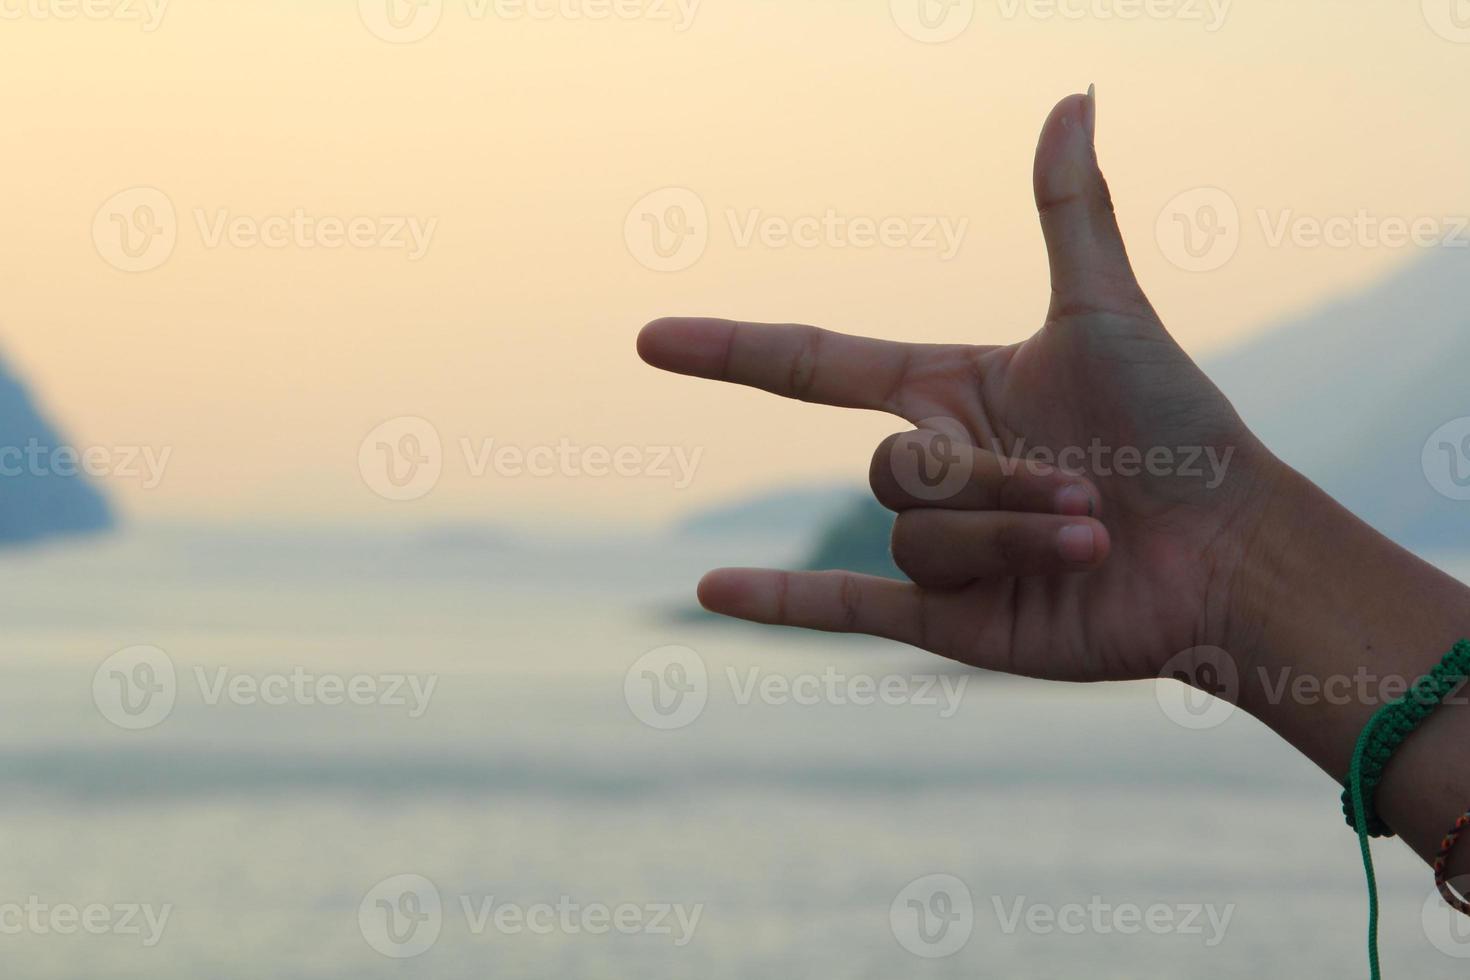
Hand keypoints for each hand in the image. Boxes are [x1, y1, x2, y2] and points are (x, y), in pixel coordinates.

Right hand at [637, 90, 1286, 683]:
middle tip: (1088, 495)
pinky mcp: (949, 619)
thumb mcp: (1109, 316)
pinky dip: (781, 604)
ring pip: (914, 537)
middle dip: (992, 482)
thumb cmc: (1180, 432)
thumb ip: (1070, 213)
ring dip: (1006, 537)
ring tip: (1092, 540)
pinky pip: (848, 610)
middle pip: (892, 469)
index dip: (731, 351)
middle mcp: (931, 470)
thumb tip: (1071, 94)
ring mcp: (937, 550)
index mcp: (946, 395)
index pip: (813, 366)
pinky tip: (708, 593)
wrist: (1231, 553)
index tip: (653, 338)